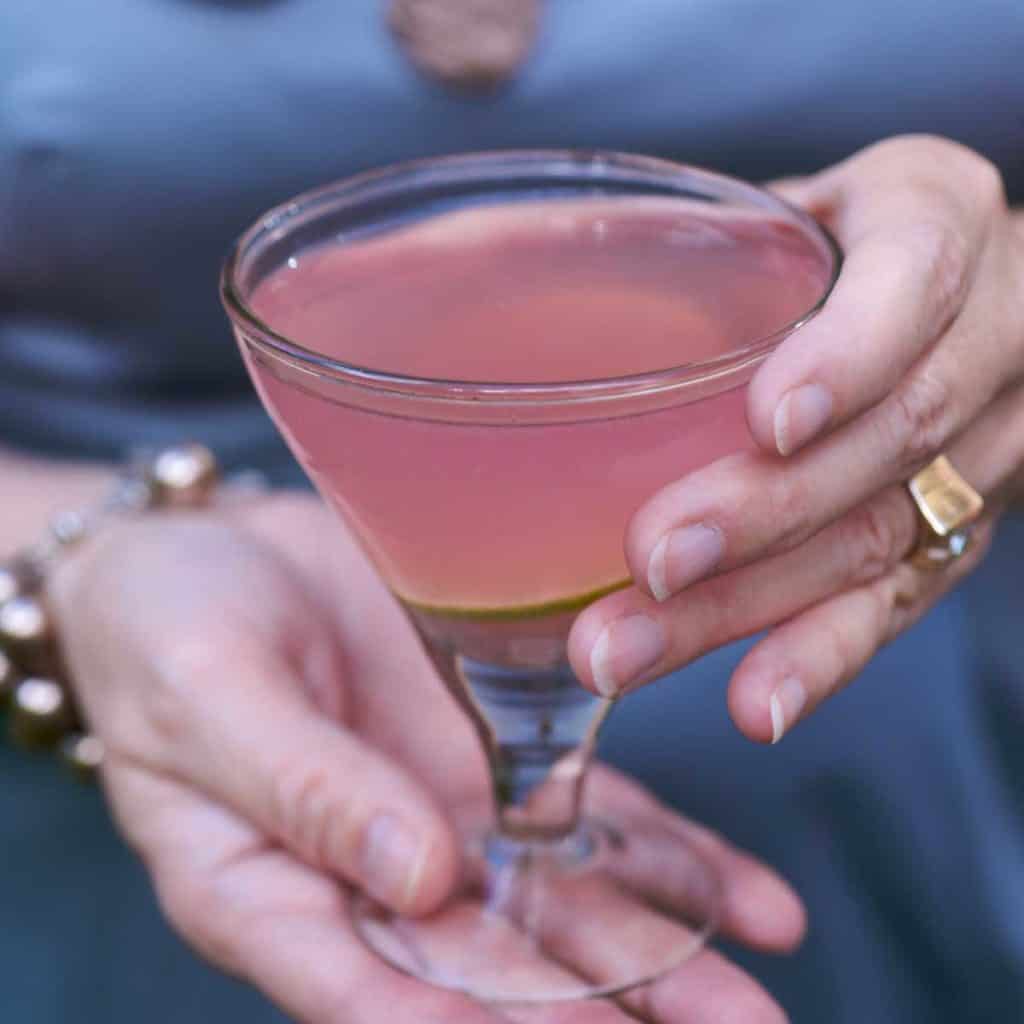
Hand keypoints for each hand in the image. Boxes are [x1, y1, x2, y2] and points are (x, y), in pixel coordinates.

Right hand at [51, 494, 802, 1021]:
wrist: (207, 550)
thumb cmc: (163, 626)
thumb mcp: (206, 697)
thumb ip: (301, 788)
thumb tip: (413, 882)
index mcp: (270, 889)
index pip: (372, 988)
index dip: (470, 1021)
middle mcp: (371, 874)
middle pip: (495, 966)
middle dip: (609, 1008)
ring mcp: (443, 815)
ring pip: (562, 902)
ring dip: (665, 951)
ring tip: (759, 994)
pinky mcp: (491, 753)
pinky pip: (589, 814)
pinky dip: (669, 856)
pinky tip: (751, 900)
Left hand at [570, 135, 1023, 741]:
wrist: (964, 304)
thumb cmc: (831, 247)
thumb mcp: (780, 213)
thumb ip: (681, 237)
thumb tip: (481, 249)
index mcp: (934, 220)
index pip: (913, 278)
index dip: (848, 354)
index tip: (768, 421)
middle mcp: (984, 337)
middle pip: (888, 435)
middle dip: (764, 509)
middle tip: (650, 559)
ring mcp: (979, 450)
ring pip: (874, 537)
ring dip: (751, 603)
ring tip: (629, 651)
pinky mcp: (954, 534)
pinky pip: (893, 604)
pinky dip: (817, 657)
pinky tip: (750, 705)